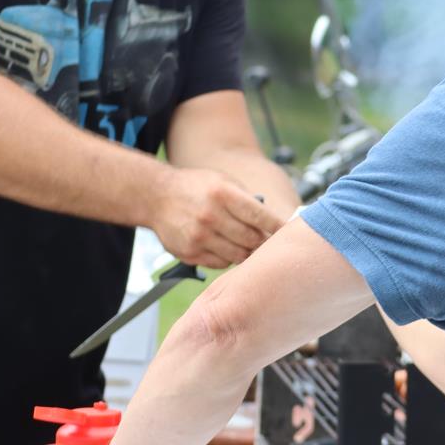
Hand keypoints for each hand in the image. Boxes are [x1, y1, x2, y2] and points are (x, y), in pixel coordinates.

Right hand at [151, 168, 284, 267]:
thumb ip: (247, 199)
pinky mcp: (189, 253)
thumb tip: (272, 220)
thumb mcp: (223, 181)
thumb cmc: (196, 187)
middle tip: (271, 243)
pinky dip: (229, 259)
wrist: (157, 196)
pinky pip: (220, 264)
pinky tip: (228, 249)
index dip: (277, 226)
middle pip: (252, 240)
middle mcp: (211, 216)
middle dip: (264, 242)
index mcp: (223, 194)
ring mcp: (199, 237)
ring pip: (238, 256)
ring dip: (248, 253)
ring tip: (250, 247)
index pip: (260, 216)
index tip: (287, 231)